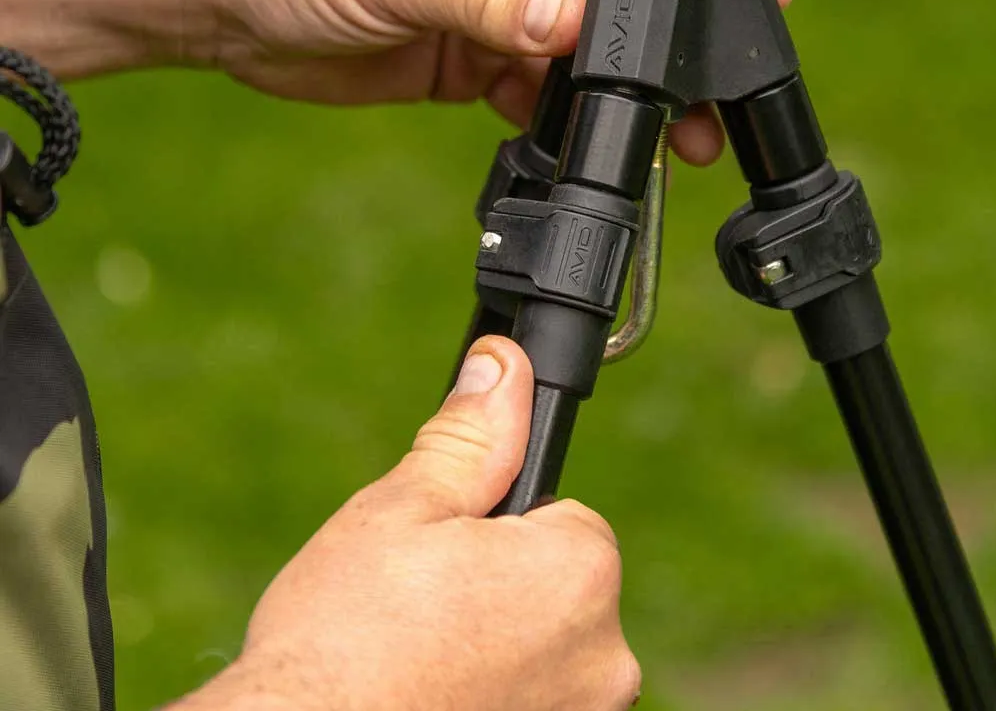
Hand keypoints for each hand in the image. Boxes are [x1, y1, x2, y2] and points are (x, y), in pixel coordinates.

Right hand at [171, 337, 639, 710]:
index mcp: (581, 574)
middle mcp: (607, 660)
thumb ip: (470, 435)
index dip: (498, 528)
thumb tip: (503, 364)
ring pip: (540, 652)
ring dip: (493, 648)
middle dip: (499, 588)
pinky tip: (430, 698)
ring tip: (417, 659)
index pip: (564, 519)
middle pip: (555, 589)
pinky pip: (529, 701)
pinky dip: (490, 697)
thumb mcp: (402, 511)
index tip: (445, 556)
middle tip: (421, 609)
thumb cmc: (344, 643)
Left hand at [194, 0, 794, 162]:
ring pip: (587, 51)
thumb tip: (575, 25)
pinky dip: (562, 120)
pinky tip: (586, 148)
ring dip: (622, 96)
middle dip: (671, 49)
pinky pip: (538, 89)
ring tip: (674, 143)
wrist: (226, 1)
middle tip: (718, 105)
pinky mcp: (475, 53)